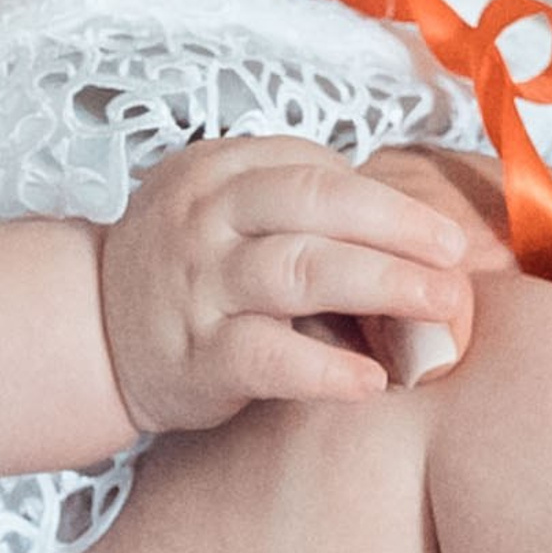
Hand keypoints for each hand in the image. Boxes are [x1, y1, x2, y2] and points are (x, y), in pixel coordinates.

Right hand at [101, 138, 473, 431]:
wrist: (93, 331)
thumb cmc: (202, 269)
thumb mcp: (245, 216)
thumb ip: (323, 215)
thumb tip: (440, 242)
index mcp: (225, 171)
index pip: (320, 172)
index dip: (394, 203)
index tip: (450, 236)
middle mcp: (207, 219)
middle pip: (315, 205)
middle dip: (400, 228)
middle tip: (459, 259)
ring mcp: (197, 286)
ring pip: (296, 270)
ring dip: (382, 284)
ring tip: (444, 306)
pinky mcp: (194, 357)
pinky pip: (264, 356)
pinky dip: (323, 368)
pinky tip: (372, 380)